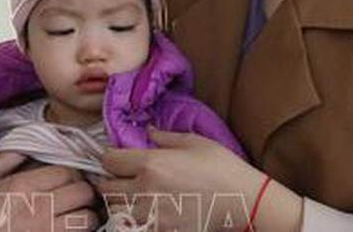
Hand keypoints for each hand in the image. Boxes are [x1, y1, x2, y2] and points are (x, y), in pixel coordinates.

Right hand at [0, 163, 99, 231]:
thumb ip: (3, 170)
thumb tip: (20, 153)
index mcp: (21, 188)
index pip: (66, 171)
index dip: (70, 176)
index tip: (68, 181)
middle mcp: (39, 209)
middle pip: (83, 191)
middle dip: (83, 195)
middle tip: (76, 200)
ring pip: (88, 218)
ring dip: (85, 218)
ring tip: (76, 219)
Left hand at [98, 130, 298, 230]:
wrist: (245, 202)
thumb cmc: (223, 169)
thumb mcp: (195, 142)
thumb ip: (165, 137)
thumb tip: (148, 131)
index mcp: (151, 164)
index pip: (108, 161)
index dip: (109, 158)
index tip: (116, 158)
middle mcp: (145, 190)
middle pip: (107, 188)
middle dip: (110, 181)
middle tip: (120, 178)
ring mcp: (152, 215)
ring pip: (117, 210)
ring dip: (120, 202)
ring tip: (132, 195)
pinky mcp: (161, 231)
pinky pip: (134, 225)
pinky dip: (135, 218)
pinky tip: (147, 210)